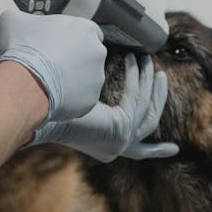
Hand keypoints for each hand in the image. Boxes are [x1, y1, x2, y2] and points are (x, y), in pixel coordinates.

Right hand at [0, 9, 105, 122]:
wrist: (23, 82)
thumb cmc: (21, 48)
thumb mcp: (11, 21)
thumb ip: (23, 19)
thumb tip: (20, 24)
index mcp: (84, 28)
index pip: (86, 31)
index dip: (70, 38)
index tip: (56, 44)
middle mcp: (97, 51)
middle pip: (88, 54)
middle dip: (74, 59)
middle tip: (52, 64)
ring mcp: (96, 77)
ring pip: (87, 78)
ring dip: (72, 79)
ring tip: (50, 83)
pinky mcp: (91, 99)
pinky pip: (81, 98)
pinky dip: (69, 98)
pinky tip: (51, 95)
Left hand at [30, 53, 179, 162]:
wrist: (37, 111)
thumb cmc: (50, 104)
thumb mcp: (82, 103)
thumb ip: (97, 101)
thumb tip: (97, 71)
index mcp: (105, 146)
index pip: (139, 153)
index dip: (157, 151)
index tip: (174, 150)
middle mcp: (115, 148)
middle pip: (149, 123)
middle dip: (159, 99)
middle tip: (162, 75)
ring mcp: (119, 141)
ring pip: (147, 109)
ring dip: (150, 83)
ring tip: (148, 59)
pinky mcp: (120, 129)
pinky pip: (136, 99)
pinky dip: (137, 77)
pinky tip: (133, 59)